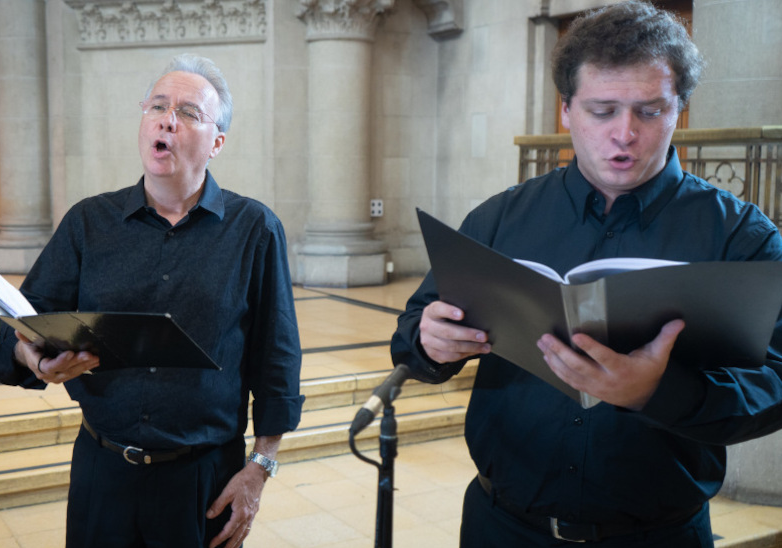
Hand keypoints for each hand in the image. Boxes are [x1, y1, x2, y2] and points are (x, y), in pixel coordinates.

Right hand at [14, 333, 99, 383]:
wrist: (31, 356)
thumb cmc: (31, 346)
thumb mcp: (27, 340)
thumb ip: (25, 336)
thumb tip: (19, 331)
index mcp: (37, 365)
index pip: (49, 366)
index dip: (60, 361)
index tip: (70, 353)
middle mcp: (47, 375)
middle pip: (64, 370)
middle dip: (78, 362)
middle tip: (89, 355)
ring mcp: (56, 377)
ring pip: (72, 373)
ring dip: (85, 366)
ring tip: (96, 358)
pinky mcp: (64, 376)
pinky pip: (75, 373)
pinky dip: (86, 368)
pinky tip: (94, 363)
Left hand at [206, 463, 265, 547]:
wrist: (257, 473)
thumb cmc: (242, 481)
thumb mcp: (228, 491)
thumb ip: (218, 505)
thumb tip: (208, 516)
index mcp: (241, 513)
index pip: (228, 531)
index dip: (219, 540)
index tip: (211, 545)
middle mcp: (248, 517)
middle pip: (238, 537)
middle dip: (229, 547)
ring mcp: (252, 515)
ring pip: (244, 534)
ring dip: (237, 544)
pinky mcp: (254, 512)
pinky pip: (248, 528)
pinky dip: (243, 536)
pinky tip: (240, 537)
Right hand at [419, 301, 490, 363]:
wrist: (430, 331)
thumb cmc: (445, 318)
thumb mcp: (446, 310)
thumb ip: (458, 311)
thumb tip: (479, 317)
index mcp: (431, 312)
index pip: (438, 309)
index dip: (449, 311)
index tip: (462, 314)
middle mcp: (427, 326)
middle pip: (448, 332)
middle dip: (468, 335)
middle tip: (484, 336)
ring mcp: (428, 341)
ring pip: (451, 347)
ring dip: (471, 348)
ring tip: (485, 347)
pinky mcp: (432, 353)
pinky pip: (450, 357)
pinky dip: (465, 355)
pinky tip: (475, 351)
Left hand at [536, 319, 684, 409]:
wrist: (644, 399)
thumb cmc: (649, 373)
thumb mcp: (659, 356)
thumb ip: (666, 338)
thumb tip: (679, 322)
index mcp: (622, 369)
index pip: (603, 357)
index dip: (590, 347)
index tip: (576, 335)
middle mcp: (605, 379)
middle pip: (579, 366)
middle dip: (560, 352)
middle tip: (547, 338)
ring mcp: (594, 387)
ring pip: (569, 374)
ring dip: (553, 359)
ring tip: (542, 344)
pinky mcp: (588, 390)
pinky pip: (568, 380)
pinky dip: (556, 369)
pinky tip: (547, 357)